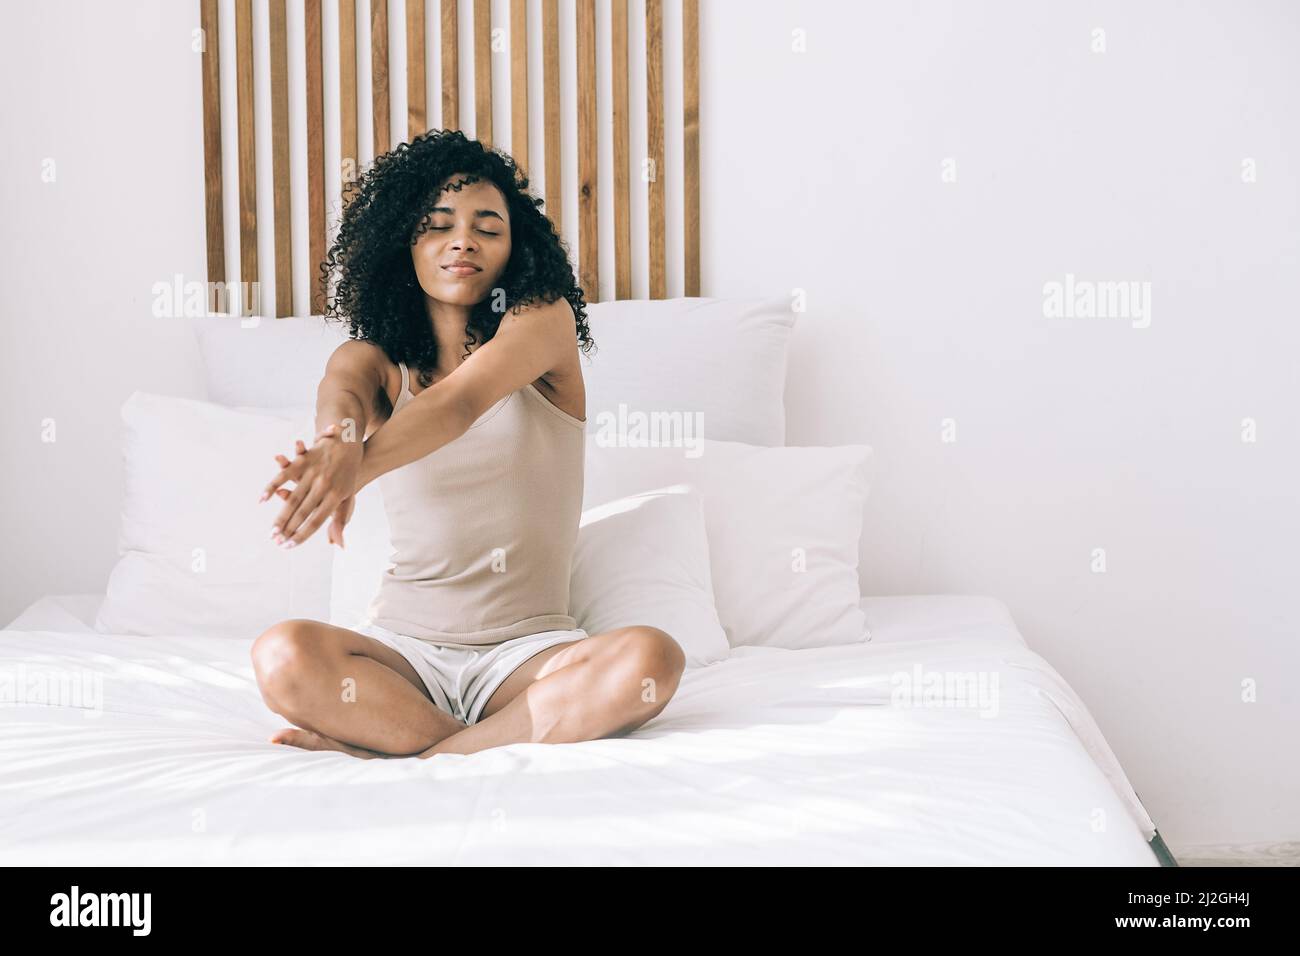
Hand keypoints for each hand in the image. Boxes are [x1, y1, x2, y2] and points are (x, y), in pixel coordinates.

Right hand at [261, 423, 363, 548]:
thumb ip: (340, 520)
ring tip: (271, 530)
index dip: (302, 535)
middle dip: (288, 529)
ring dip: (281, 516)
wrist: (348, 443)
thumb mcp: (348, 497)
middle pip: (303, 512)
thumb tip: (338, 546)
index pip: (316, 521)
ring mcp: (313, 473)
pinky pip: (284, 475)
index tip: (289, 546)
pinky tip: (262, 500)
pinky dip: (271, 487)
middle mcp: (324, 485)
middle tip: (276, 541)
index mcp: (335, 496)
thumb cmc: (348, 476)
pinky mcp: (303, 461)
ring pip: (293, 498)